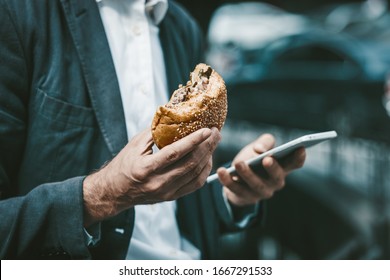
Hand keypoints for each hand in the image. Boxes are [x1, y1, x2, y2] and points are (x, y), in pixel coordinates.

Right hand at [83, 127, 220, 225]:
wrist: (115, 192)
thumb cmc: (123, 165)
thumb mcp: (135, 145)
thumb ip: (155, 132)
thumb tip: (175, 115)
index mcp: (146, 168)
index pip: (174, 153)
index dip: (193, 141)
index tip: (207, 130)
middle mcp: (158, 183)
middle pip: (190, 164)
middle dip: (207, 146)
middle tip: (216, 132)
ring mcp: (167, 192)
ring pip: (195, 175)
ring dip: (208, 157)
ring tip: (213, 142)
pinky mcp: (172, 197)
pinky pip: (195, 185)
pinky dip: (204, 171)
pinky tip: (207, 158)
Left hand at [216, 134, 305, 206]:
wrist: (236, 177)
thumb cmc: (252, 158)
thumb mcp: (259, 147)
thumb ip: (264, 142)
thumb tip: (260, 149)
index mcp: (282, 168)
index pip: (295, 164)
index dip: (299, 157)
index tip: (300, 148)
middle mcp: (275, 182)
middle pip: (276, 177)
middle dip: (272, 168)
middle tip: (267, 159)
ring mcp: (260, 192)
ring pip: (255, 184)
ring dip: (247, 174)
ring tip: (238, 163)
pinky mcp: (244, 197)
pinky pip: (236, 190)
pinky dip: (228, 181)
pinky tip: (221, 171)